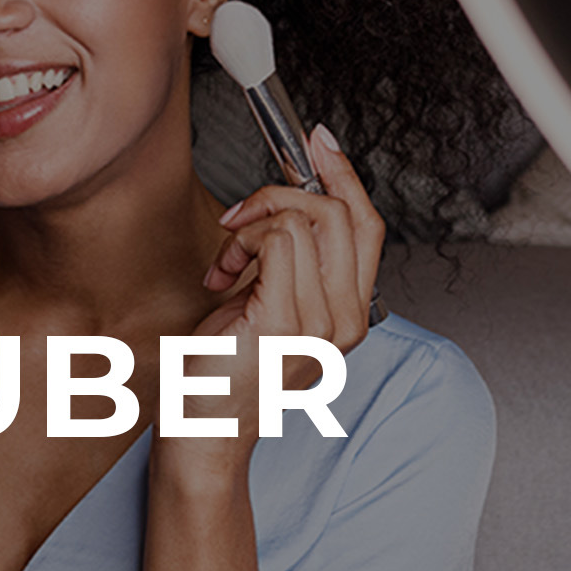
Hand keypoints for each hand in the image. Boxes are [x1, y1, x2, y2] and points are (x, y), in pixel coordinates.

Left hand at [179, 124, 382, 460]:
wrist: (202, 427)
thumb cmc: (223, 368)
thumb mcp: (267, 300)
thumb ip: (292, 260)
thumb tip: (292, 198)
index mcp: (349, 312)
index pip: (367, 225)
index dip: (344, 176)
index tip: (317, 143)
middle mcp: (346, 321)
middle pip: (341, 212)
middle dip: (283, 194)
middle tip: (240, 217)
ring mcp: (321, 325)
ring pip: (305, 220)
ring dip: (252, 224)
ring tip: (227, 263)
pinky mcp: (285, 323)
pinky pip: (277, 240)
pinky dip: (241, 243)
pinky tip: (221, 276)